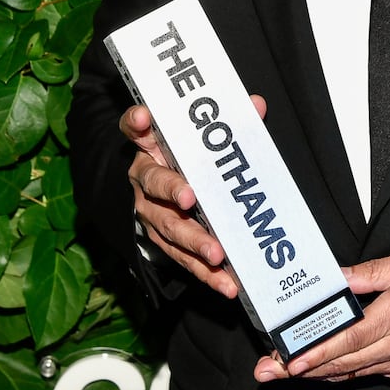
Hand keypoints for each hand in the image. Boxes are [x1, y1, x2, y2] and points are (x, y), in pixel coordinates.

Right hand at [122, 96, 266, 297]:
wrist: (165, 194)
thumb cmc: (188, 159)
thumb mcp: (200, 138)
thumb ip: (228, 123)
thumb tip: (256, 104)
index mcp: (151, 146)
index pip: (134, 128)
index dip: (135, 122)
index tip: (142, 117)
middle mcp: (144, 179)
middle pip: (154, 183)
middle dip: (172, 190)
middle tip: (190, 199)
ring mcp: (151, 214)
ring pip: (169, 228)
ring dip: (193, 241)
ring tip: (217, 254)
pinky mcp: (163, 243)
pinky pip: (184, 260)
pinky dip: (206, 274)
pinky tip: (227, 284)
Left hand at [254, 247, 389, 382]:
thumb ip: (375, 272)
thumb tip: (340, 276)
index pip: (351, 337)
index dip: (318, 351)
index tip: (293, 357)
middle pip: (340, 361)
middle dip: (300, 368)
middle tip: (269, 370)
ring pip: (348, 371)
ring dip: (313, 373)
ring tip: (282, 373)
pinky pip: (363, 373)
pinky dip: (337, 373)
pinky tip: (318, 372)